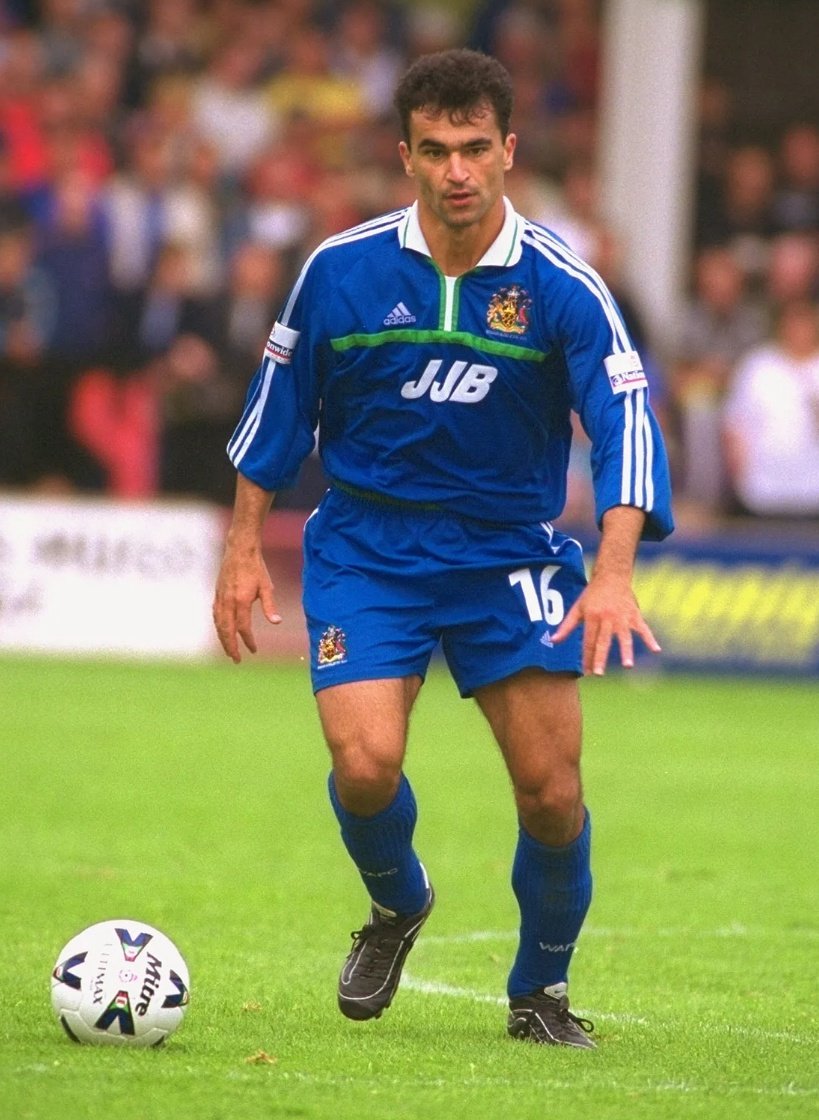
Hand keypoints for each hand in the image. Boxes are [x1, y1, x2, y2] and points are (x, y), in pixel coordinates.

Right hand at [212, 543, 280, 662]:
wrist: (239, 550)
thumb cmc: (256, 568)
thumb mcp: (266, 587)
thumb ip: (270, 606)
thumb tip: (277, 623)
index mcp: (241, 601)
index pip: (243, 628)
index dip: (248, 641)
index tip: (254, 650)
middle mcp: (227, 602)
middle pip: (226, 630)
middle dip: (231, 647)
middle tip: (236, 660)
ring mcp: (220, 598)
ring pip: (218, 625)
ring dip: (223, 640)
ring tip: (229, 651)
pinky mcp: (217, 594)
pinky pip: (215, 615)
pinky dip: (218, 627)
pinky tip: (222, 633)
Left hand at [552, 572, 660, 675]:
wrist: (612, 576)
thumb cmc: (592, 595)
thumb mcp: (577, 608)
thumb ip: (566, 626)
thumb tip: (553, 641)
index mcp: (592, 617)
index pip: (588, 640)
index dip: (587, 656)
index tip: (586, 672)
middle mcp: (607, 618)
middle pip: (603, 641)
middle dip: (600, 658)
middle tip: (598, 673)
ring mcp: (622, 617)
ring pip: (624, 637)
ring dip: (626, 651)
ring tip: (628, 665)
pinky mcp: (634, 615)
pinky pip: (643, 629)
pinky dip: (650, 639)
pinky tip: (656, 650)